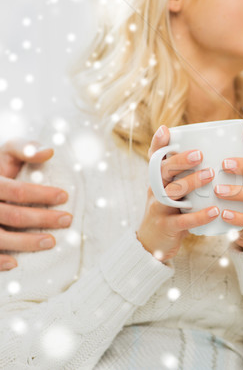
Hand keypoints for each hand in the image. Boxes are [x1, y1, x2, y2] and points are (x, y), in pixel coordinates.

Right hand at [0, 139, 70, 270]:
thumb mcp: (5, 152)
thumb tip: (50, 151)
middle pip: (12, 215)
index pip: (17, 191)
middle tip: (67, 219)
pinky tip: (16, 263)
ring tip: (52, 241)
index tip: (65, 197)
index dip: (42, 195)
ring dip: (26, 242)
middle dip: (42, 219)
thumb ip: (25, 148)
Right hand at [137, 126, 218, 261]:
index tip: (166, 129)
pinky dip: (199, 215)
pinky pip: (183, 220)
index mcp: (157, 180)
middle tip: (200, 153)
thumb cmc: (168, 210)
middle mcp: (155, 190)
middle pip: (163, 171)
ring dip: (192, 182)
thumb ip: (181, 172)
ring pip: (172, 192)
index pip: (155, 158)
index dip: (158, 144)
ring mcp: (159, 209)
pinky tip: (215, 210)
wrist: (153, 244)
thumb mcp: (170, 190)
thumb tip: (203, 149)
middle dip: (180, 161)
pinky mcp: (167, 227)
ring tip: (211, 175)